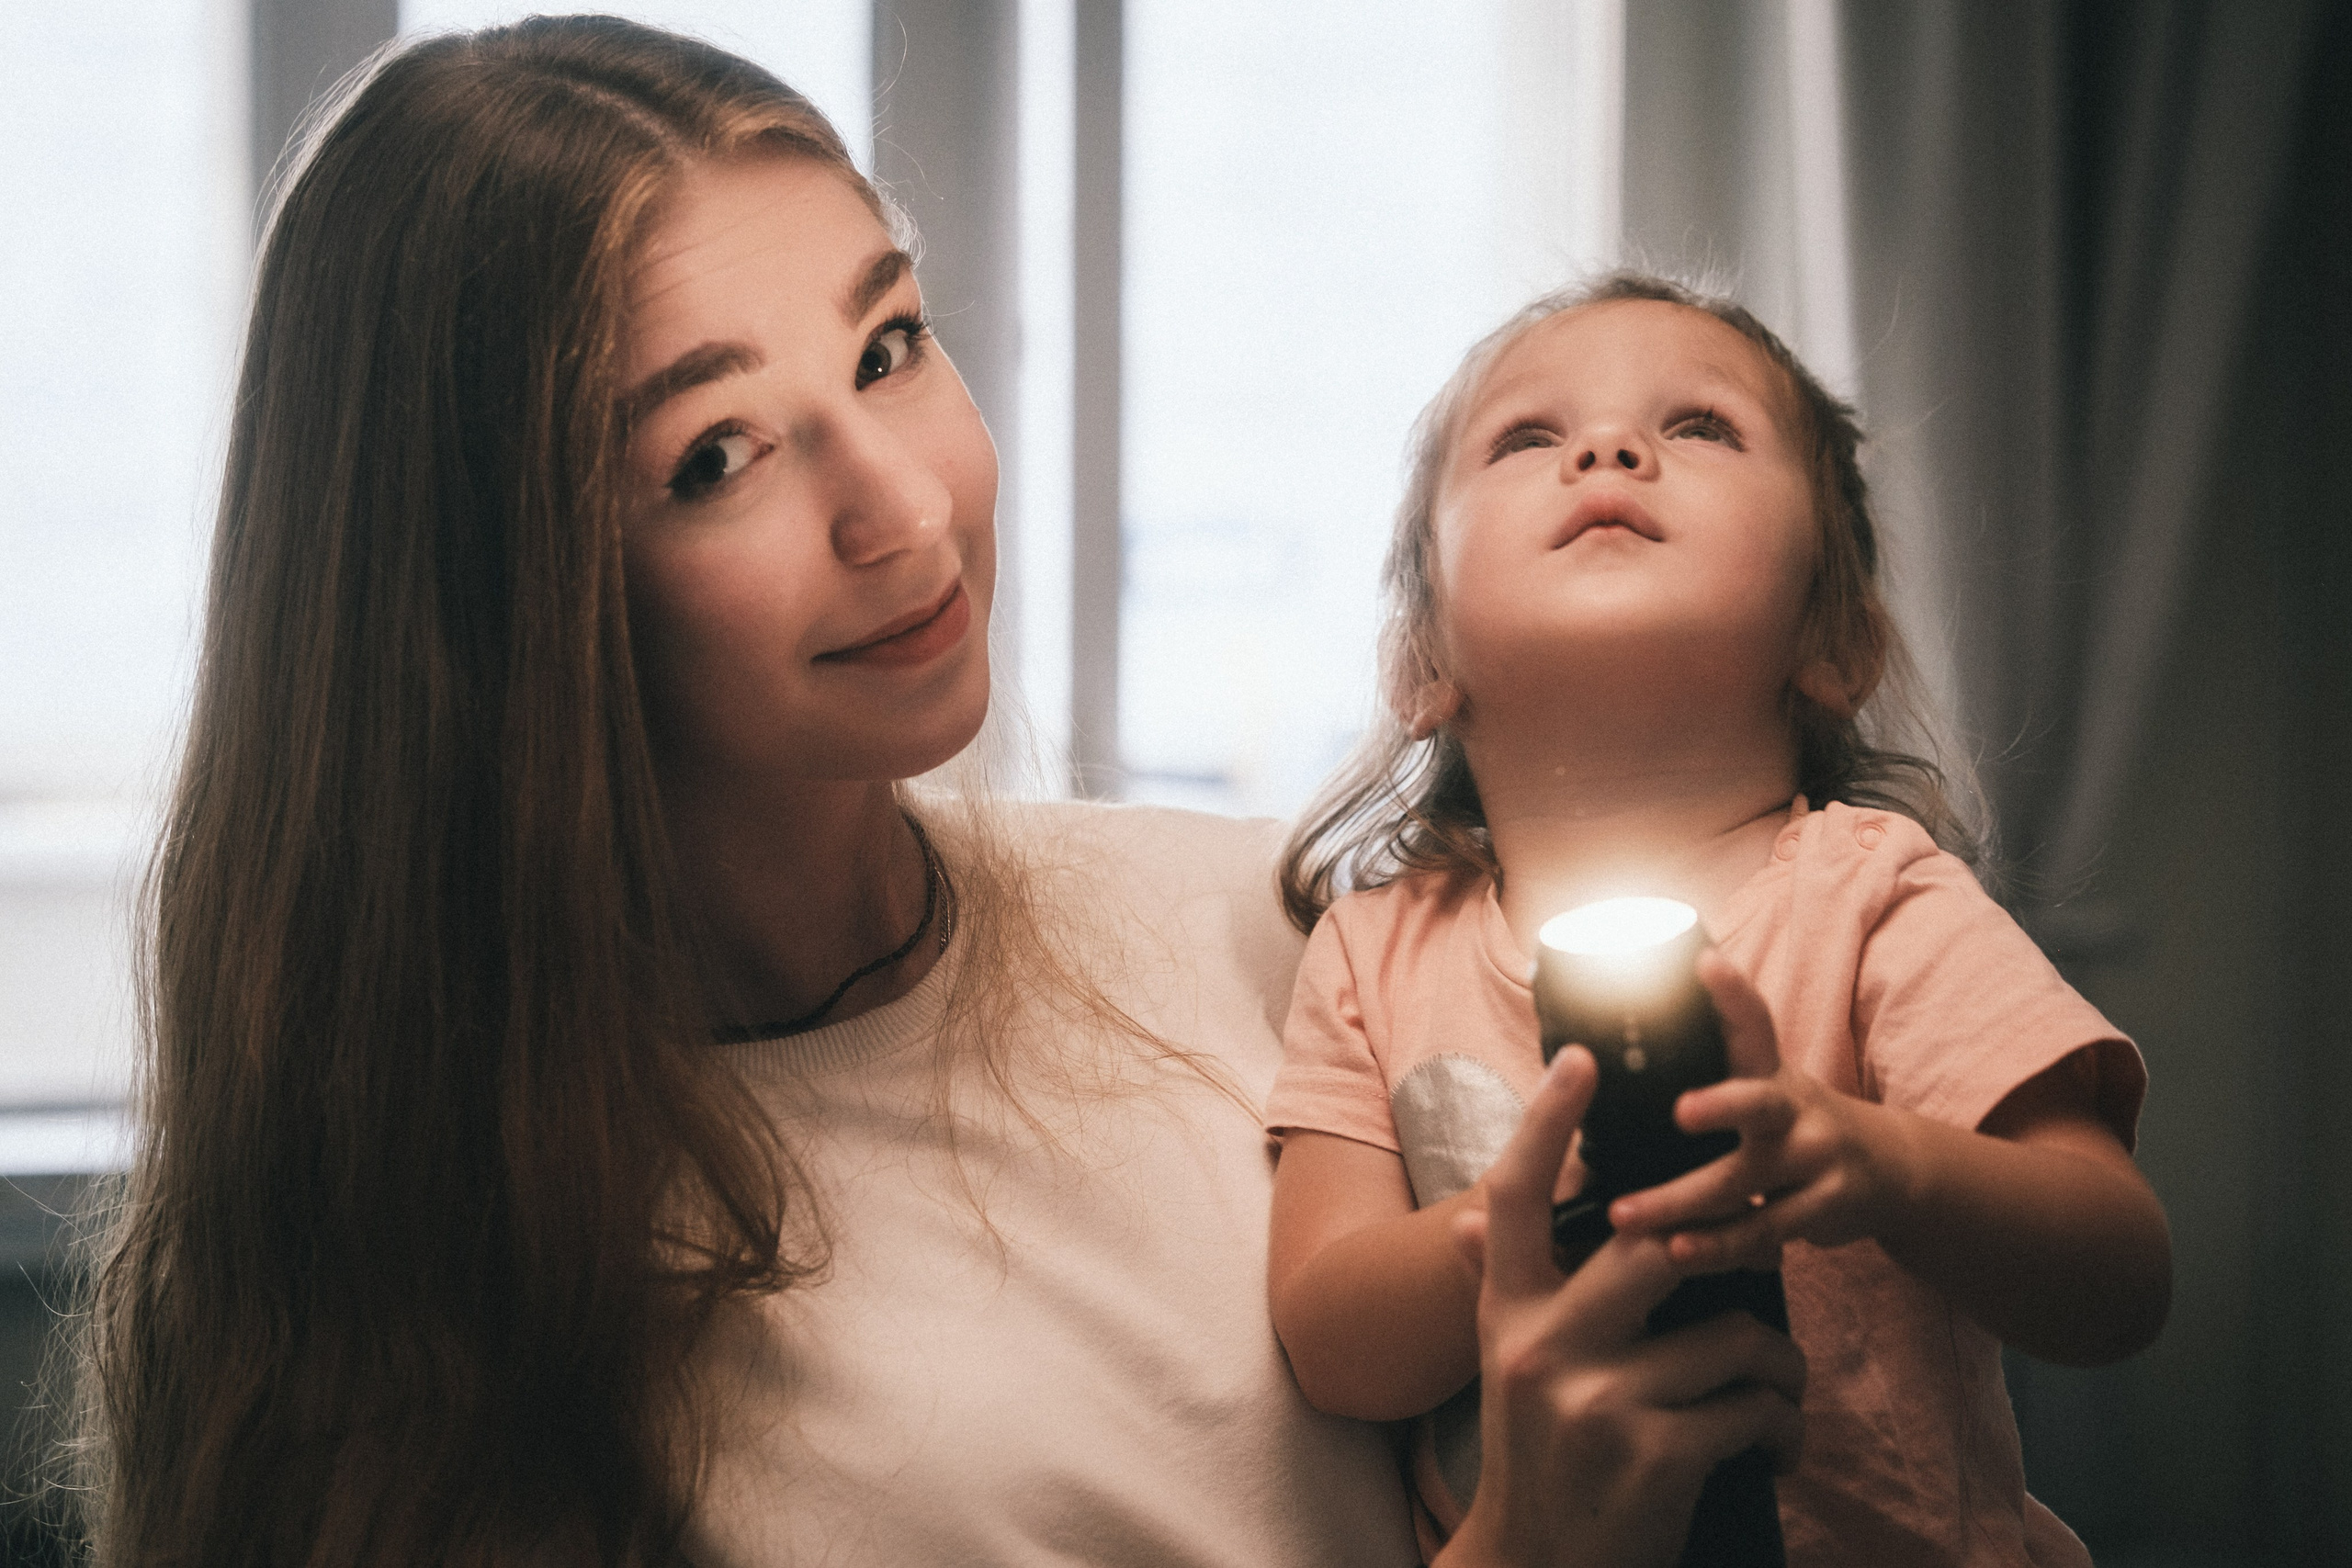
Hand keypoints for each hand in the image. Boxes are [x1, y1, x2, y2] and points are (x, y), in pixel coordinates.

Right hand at [1435, 1046, 1805, 1567]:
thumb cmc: (1539, 1458)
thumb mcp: (1509, 1369)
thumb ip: (1510, 1291)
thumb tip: (1471, 1219)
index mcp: (1508, 1315)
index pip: (1516, 1197)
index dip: (1546, 1121)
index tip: (1581, 1058)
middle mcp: (1543, 1347)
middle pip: (1656, 1247)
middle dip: (1725, 1248)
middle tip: (1757, 1250)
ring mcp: (1599, 1403)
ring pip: (1734, 1335)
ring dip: (1776, 1366)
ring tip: (1773, 1389)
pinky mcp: (1656, 1456)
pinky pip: (1756, 1406)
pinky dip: (1781, 1426)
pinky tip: (1773, 1446)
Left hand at [1607, 950, 1909, 1273]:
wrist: (1889, 1169)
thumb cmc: (1795, 1122)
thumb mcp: (1767, 1083)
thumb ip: (1716, 1061)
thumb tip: (1618, 1034)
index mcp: (1771, 1072)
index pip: (1755, 1023)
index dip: (1733, 994)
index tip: (1707, 964)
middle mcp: (1795, 1109)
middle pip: (1758, 1103)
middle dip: (1720, 1106)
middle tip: (1680, 1112)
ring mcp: (1816, 1159)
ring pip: (1745, 1183)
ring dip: (1683, 1204)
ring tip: (1629, 1217)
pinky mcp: (1824, 1209)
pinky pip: (1762, 1232)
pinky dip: (1717, 1247)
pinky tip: (1677, 1254)